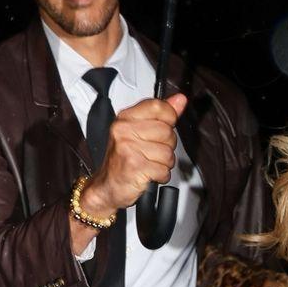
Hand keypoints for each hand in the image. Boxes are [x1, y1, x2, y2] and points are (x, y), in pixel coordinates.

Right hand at [81, 91, 187, 214]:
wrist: (107, 186)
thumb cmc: (123, 160)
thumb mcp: (138, 132)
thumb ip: (161, 115)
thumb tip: (180, 100)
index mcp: (125, 118)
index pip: (158, 106)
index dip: (169, 118)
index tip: (164, 126)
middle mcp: (124, 131)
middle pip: (167, 131)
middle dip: (166, 146)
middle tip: (152, 152)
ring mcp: (128, 148)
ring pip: (168, 153)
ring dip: (164, 163)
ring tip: (150, 164)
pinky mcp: (135, 166)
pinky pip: (164, 170)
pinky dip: (161, 176)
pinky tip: (149, 174)